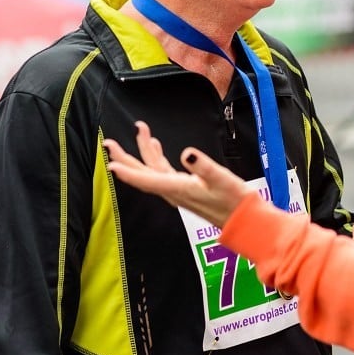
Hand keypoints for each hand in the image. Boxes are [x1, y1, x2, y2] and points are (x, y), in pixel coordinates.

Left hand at [104, 121, 250, 226]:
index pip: (147, 179)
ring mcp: (178, 191)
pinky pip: (163, 172)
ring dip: (143, 152)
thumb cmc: (235, 202)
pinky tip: (156, 147)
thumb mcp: (222, 180)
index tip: (110, 161)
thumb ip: (204, 166)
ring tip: (139, 131)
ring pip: (152, 170)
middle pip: (143, 174)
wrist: (245, 222)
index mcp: (178, 188)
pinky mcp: (186, 189)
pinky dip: (156, 158)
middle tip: (108, 143)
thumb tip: (188, 153)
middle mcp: (174, 191)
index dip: (127, 170)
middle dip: (125, 158)